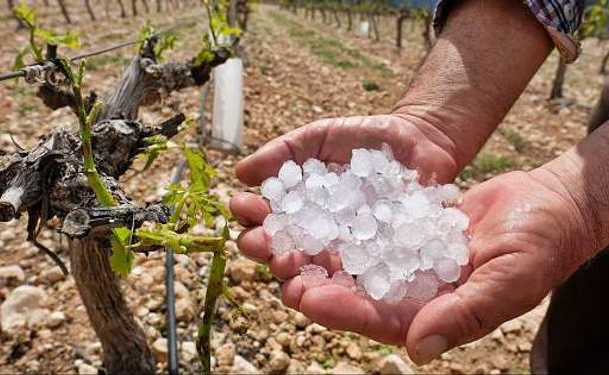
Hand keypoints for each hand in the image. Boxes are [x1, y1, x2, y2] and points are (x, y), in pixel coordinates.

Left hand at [233, 130, 593, 363]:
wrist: (549, 206)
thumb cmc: (540, 246)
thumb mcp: (508, 280)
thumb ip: (466, 313)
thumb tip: (418, 348)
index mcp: (434, 313)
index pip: (379, 319)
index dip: (341, 311)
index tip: (304, 298)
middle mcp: (413, 290)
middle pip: (355, 290)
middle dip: (313, 280)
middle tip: (275, 265)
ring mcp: (406, 258)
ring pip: (353, 257)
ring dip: (315, 248)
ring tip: (278, 236)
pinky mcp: (403, 228)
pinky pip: (365, 225)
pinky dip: (338, 218)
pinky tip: (309, 205)